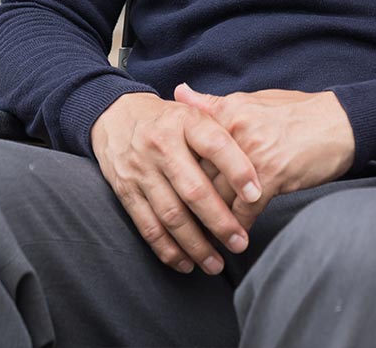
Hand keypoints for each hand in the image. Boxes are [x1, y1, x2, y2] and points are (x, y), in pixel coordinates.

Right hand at [90, 93, 261, 274]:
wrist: (116, 114)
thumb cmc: (169, 118)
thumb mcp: (195, 111)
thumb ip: (223, 129)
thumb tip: (259, 153)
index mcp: (186, 121)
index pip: (215, 145)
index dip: (238, 170)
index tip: (257, 194)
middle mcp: (162, 145)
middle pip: (194, 189)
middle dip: (220, 222)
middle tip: (240, 242)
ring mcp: (142, 170)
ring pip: (172, 215)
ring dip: (196, 245)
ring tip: (217, 264)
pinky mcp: (126, 191)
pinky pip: (148, 226)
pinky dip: (167, 249)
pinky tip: (186, 263)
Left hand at [174, 85, 355, 230]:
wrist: (341, 123)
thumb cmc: (298, 112)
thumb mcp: (254, 100)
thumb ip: (214, 104)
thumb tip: (180, 91)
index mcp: (229, 110)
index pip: (191, 144)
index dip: (180, 169)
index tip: (167, 186)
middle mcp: (236, 130)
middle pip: (200, 172)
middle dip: (191, 200)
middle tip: (179, 222)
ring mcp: (253, 154)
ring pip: (217, 195)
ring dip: (210, 220)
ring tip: (202, 238)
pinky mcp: (272, 176)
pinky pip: (244, 210)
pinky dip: (238, 227)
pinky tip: (236, 236)